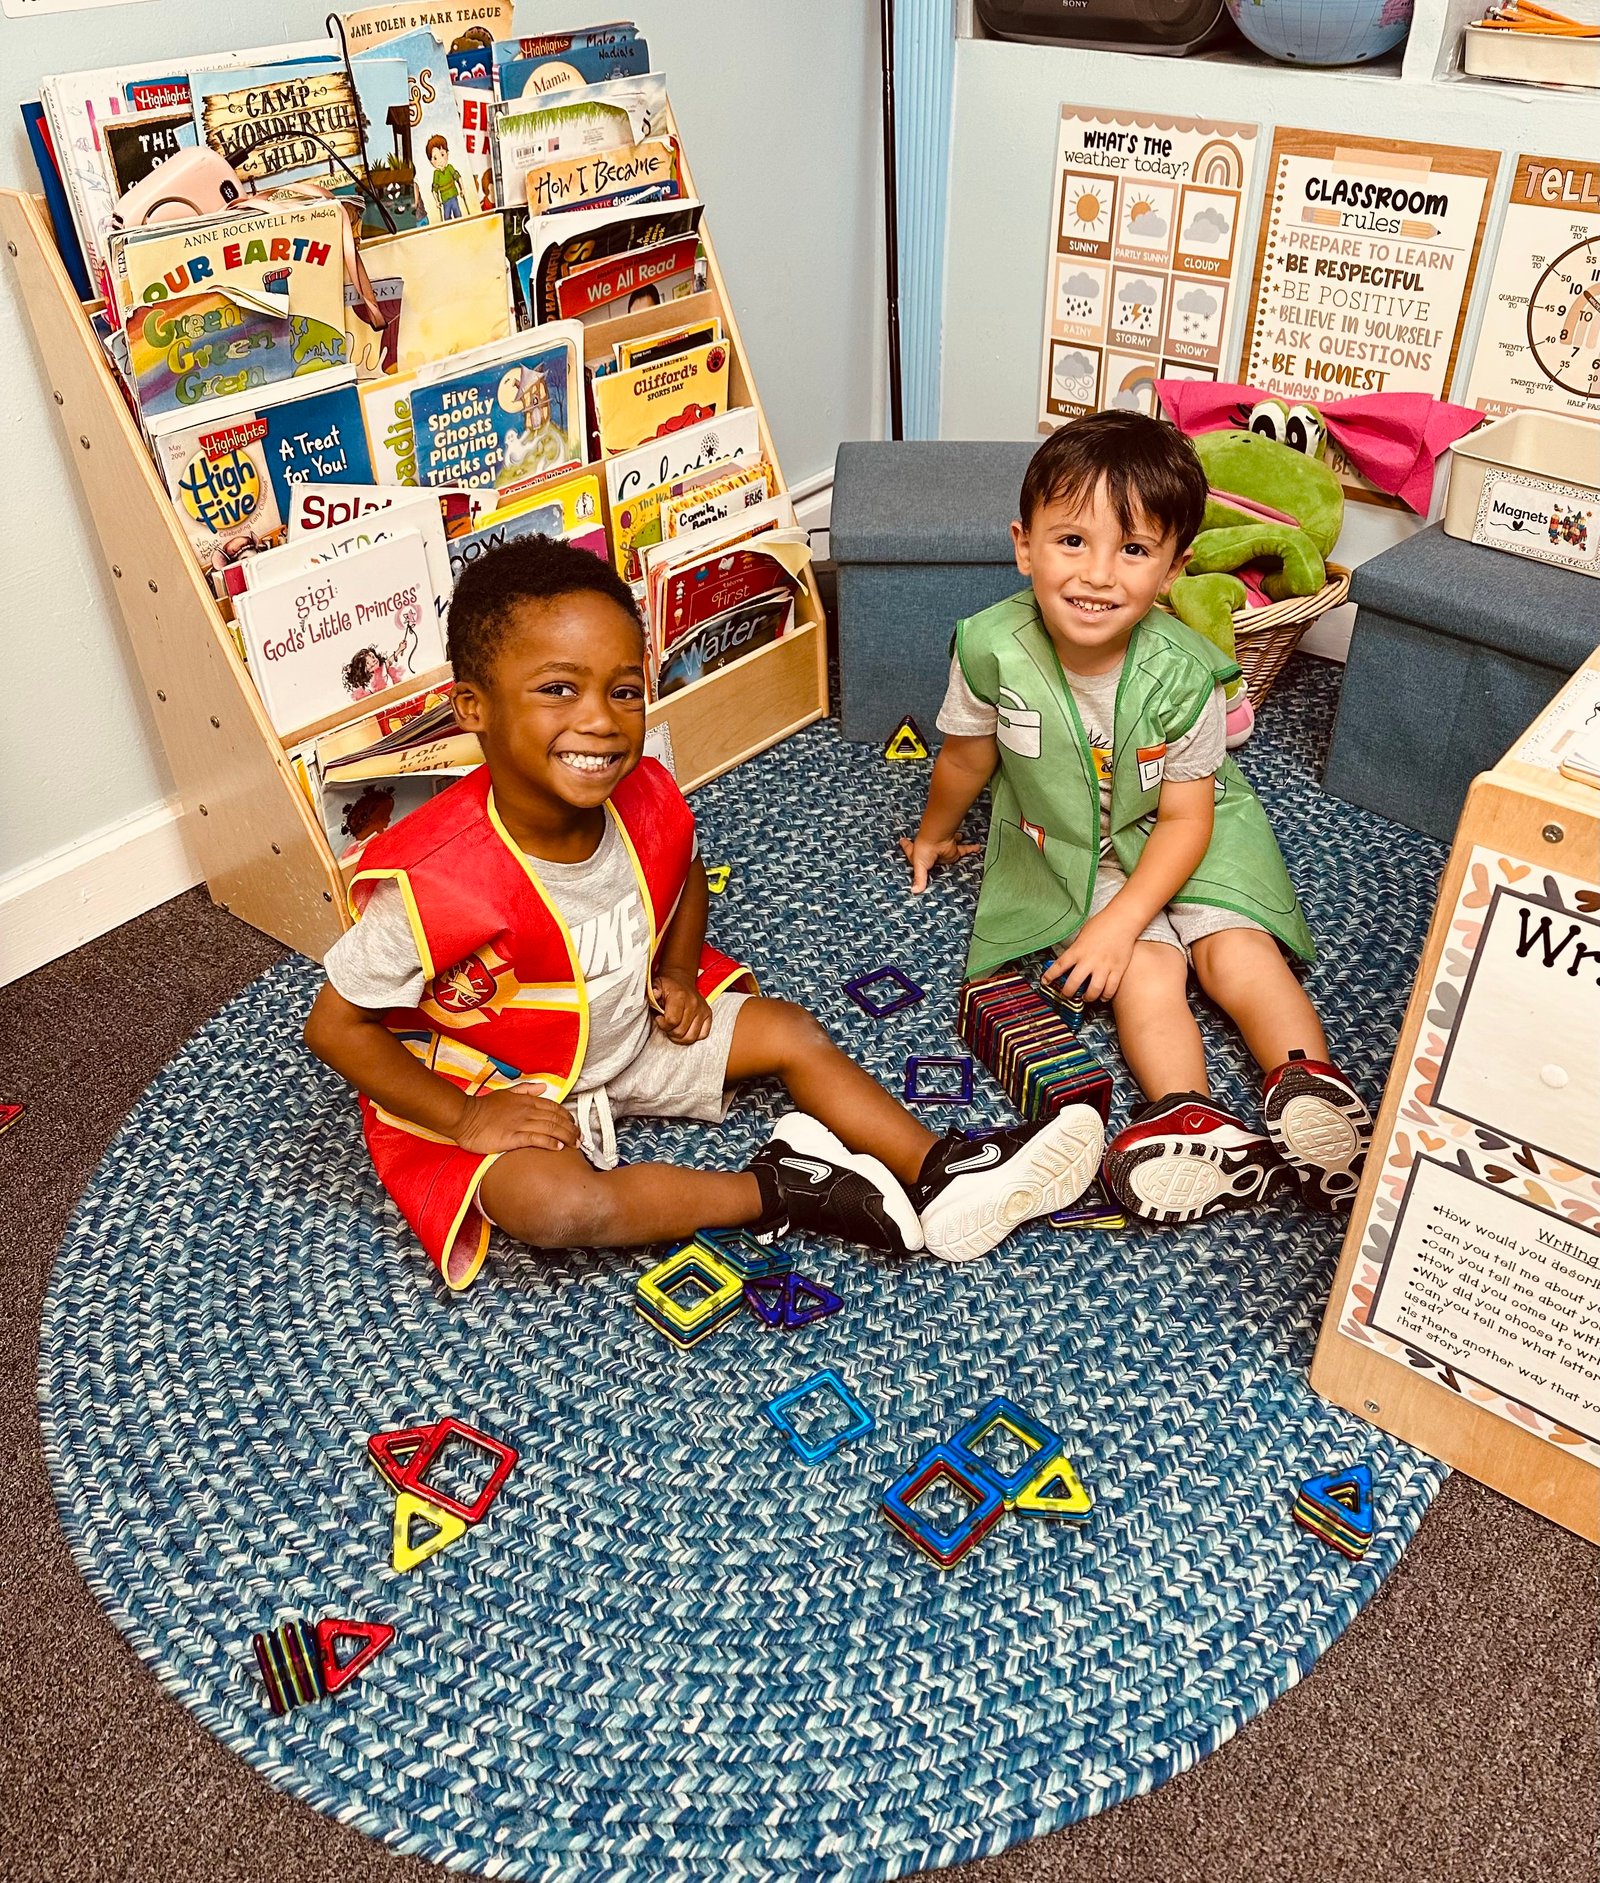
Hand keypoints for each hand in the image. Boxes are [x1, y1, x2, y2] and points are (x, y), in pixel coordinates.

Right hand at [452, 1086, 578, 1154]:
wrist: (465, 1117)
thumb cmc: (484, 1107)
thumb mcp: (506, 1093)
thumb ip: (526, 1090)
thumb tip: (543, 1087)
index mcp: (526, 1100)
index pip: (554, 1107)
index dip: (567, 1116)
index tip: (574, 1125)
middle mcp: (527, 1111)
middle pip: (556, 1119)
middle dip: (571, 1129)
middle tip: (580, 1138)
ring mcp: (520, 1124)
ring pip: (550, 1128)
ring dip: (566, 1137)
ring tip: (575, 1144)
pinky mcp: (512, 1137)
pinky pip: (535, 1139)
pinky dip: (549, 1142)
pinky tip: (558, 1148)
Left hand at [652, 966, 711, 1042]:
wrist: (680, 980)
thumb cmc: (667, 986)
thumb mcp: (656, 985)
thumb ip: (653, 991)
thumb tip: (655, 993)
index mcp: (680, 996)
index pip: (672, 1021)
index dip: (662, 1024)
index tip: (659, 1018)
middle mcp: (693, 1003)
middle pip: (680, 1032)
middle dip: (670, 1031)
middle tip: (666, 1024)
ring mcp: (702, 1010)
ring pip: (691, 1037)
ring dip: (680, 1037)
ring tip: (674, 1029)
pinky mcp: (708, 1014)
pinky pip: (703, 1035)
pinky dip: (693, 1036)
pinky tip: (685, 1029)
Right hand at [899, 832, 981, 893]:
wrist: (937, 837)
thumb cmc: (925, 849)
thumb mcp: (919, 865)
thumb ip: (919, 878)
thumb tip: (914, 891)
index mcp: (919, 855)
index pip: (909, 850)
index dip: (905, 846)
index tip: (902, 840)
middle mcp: (931, 853)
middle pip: (931, 855)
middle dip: (932, 852)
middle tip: (934, 853)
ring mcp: (942, 851)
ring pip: (949, 851)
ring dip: (954, 848)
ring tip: (958, 849)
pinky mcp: (954, 850)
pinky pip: (964, 849)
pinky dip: (972, 848)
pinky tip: (978, 848)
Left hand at [1044, 904, 1142, 1003]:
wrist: (1123, 920)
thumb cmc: (1102, 924)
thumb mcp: (1082, 935)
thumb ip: (1076, 949)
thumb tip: (1070, 961)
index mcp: (1078, 950)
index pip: (1059, 966)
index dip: (1050, 976)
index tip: (1045, 982)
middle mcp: (1089, 960)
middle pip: (1073, 984)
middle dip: (1067, 993)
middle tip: (1067, 995)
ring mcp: (1104, 966)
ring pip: (1093, 991)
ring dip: (1088, 997)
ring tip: (1086, 998)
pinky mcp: (1118, 970)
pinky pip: (1111, 989)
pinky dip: (1106, 996)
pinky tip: (1103, 996)